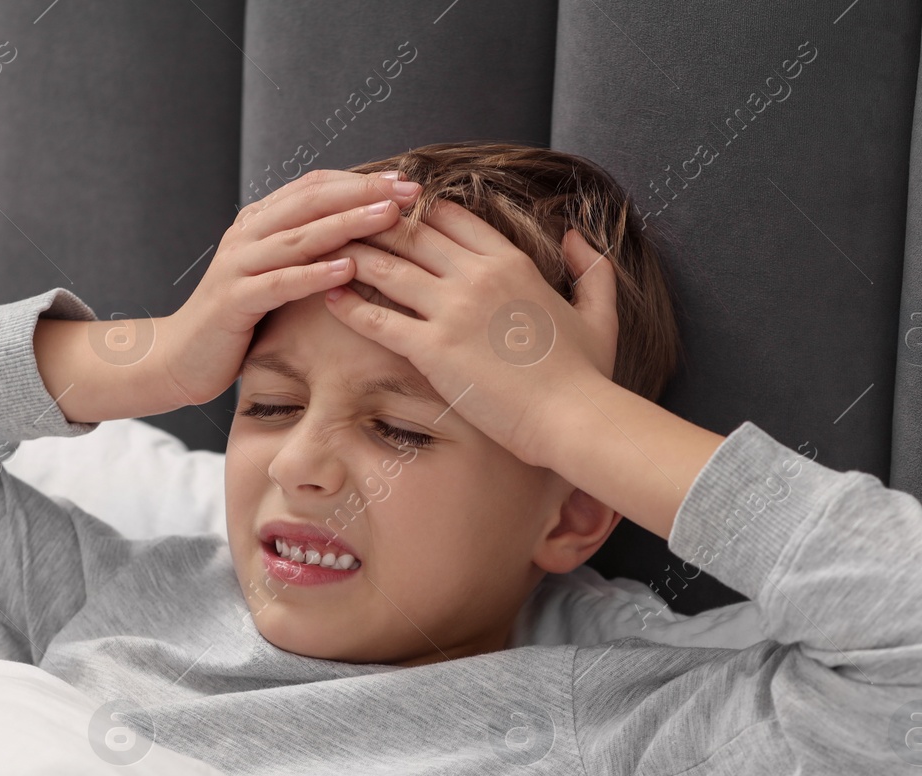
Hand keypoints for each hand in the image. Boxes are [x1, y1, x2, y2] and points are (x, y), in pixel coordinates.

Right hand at [161, 169, 422, 404]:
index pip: (314, 186)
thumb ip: (304, 251)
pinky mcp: (233, 302)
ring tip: (388, 217)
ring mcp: (237, 266)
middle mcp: (247, 235)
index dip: (359, 180)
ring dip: (347, 223)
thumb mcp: (274, 275)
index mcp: (259, 222)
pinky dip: (314, 274)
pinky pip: (279, 282)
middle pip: (311, 201)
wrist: (181, 358)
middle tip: (408, 189)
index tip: (403, 179)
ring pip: (298, 236)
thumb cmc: (238, 321)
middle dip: (362, 192)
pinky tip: (347, 268)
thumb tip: (361, 234)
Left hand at [321, 199, 618, 469]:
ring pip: (388, 268)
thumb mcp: (598, 313)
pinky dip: (349, 305)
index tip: (391, 210)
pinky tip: (328, 297)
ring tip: (323, 252)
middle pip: (411, 234)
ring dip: (353, 256)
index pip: (451, 217)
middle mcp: (478, 276)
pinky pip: (378, 319)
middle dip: (373, 225)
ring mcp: (453, 310)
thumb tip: (576, 234)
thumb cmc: (586, 375)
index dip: (417, 210)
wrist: (574, 418)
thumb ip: (590, 269)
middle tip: (341, 223)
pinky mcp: (433, 350)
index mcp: (511, 262)